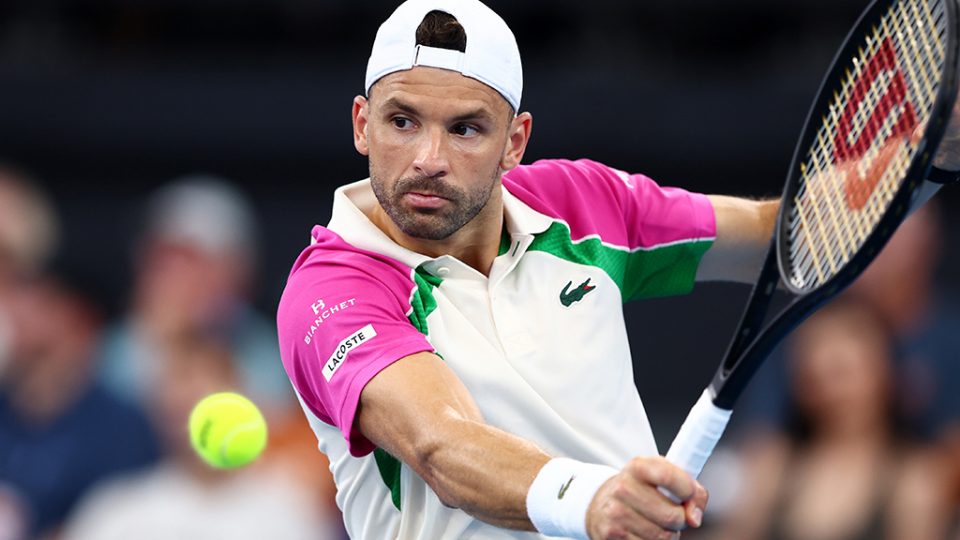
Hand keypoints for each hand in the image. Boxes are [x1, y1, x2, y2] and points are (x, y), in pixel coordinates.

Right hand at [585, 456, 706, 539]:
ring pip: (663, 537)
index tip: (689, 497)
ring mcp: (615, 513)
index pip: (668, 476)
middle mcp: (623, 487)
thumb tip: (694, 518)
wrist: (601, 504)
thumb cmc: (641, 490)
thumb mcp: (662, 478)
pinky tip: (646, 533)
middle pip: (672, 516)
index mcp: (638, 467)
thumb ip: (690, 490)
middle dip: (681, 520)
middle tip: (674, 515)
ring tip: (658, 524)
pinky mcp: (611, 535)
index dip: (688, 490)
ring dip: (668, 535)